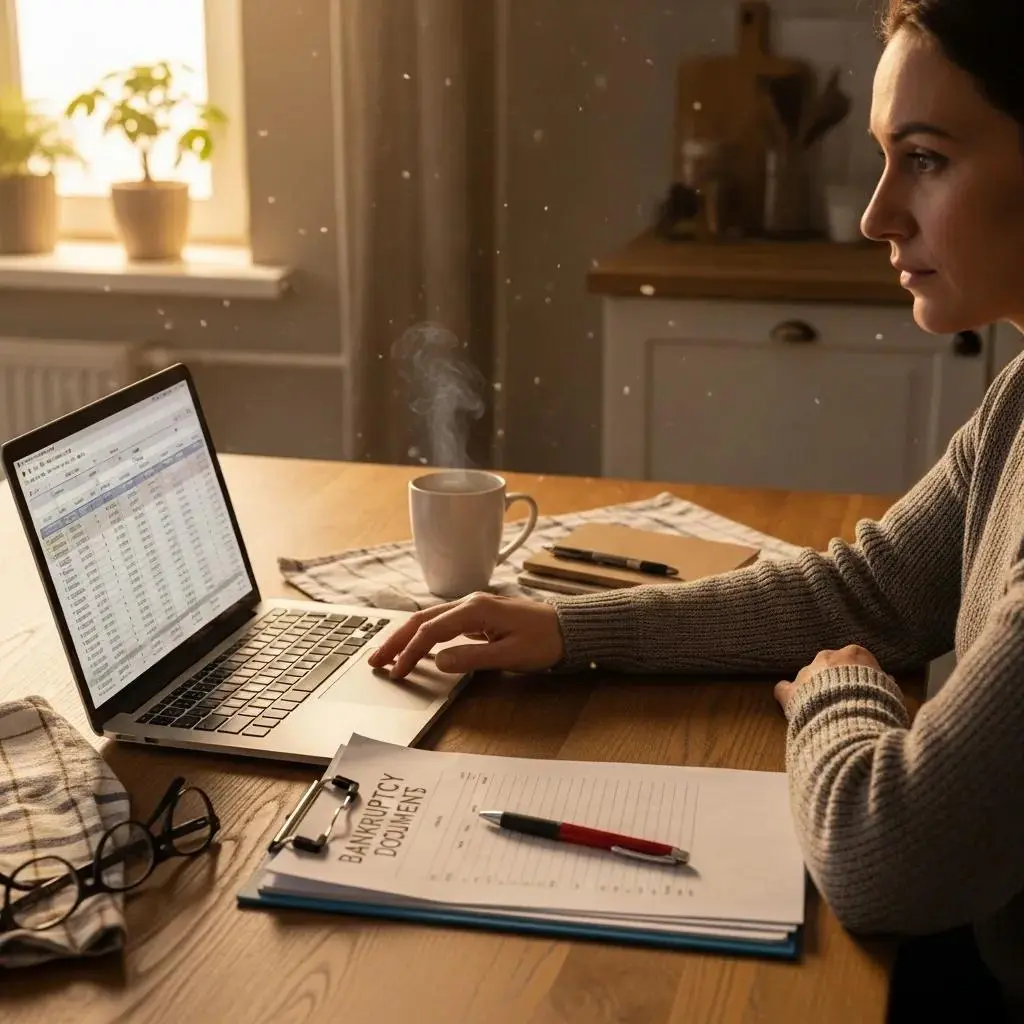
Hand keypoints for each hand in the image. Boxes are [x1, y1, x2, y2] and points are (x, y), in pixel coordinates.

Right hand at [367, 592, 565, 677]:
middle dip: (397, 640)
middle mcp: (470, 603)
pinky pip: (443, 624)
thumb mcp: (510, 655)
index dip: (410, 652)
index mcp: (475, 609)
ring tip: (387, 655)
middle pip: (422, 619)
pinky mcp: (479, 616)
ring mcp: (474, 608)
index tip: (397, 672)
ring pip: (430, 619)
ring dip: (407, 636)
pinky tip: (417, 647)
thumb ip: (472, 658)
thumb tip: (439, 662)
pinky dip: (424, 636)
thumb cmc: (545, 641)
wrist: (571, 628)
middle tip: (375, 661)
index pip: (431, 631)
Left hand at [774, 644, 882, 715]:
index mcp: (854, 654)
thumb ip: (885, 682)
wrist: (850, 721)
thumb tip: (887, 679)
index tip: (863, 689)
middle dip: (834, 680)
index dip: (859, 676)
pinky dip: (788, 695)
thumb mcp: (892, 693)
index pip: (856, 659)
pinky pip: (784, 689)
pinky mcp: (791, 691)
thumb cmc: (878, 706)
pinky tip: (792, 704)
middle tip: (843, 701)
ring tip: (823, 710)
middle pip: (830, 665)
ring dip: (813, 689)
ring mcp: (806, 673)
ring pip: (809, 677)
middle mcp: (827, 657)